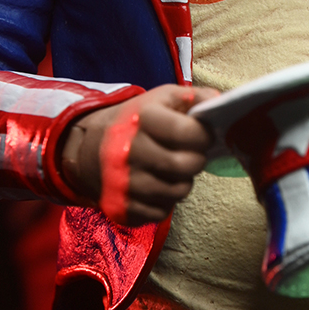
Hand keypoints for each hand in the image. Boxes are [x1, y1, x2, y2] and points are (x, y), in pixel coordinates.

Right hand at [59, 84, 218, 224]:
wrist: (89, 149)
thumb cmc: (136, 122)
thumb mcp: (161, 99)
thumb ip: (194, 97)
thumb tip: (219, 102)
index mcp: (141, 119)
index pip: (187, 132)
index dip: (204, 136)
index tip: (202, 135)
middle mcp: (128, 151)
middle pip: (185, 166)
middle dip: (196, 160)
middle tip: (189, 154)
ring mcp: (123, 182)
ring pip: (177, 193)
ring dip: (182, 182)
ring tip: (171, 169)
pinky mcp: (122, 207)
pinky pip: (161, 212)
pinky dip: (164, 201)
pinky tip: (156, 184)